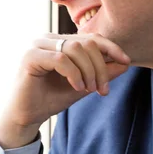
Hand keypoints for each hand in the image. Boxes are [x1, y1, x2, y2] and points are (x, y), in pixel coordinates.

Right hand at [0, 33, 129, 148]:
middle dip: (100, 66)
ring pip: (75, 49)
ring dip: (89, 71)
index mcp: (60, 41)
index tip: (126, 62)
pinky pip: (61, 59)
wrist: (26, 115)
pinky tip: (77, 87)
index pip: (91, 37)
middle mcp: (48, 39)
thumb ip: (102, 73)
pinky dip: (74, 74)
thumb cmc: (51, 98)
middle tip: (102, 89)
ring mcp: (38, 45)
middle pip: (86, 42)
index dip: (111, 47)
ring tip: (89, 89)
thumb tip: (125, 63)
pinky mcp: (30, 56)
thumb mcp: (84, 85)